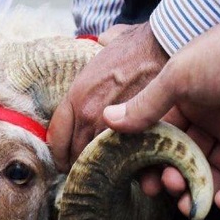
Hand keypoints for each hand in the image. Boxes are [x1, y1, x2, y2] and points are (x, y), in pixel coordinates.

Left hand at [48, 22, 168, 171]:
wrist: (163, 46)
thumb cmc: (134, 47)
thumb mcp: (99, 56)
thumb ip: (88, 70)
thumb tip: (92, 58)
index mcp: (75, 98)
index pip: (56, 137)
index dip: (58, 153)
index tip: (61, 160)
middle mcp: (87, 115)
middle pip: (73, 153)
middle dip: (75, 164)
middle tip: (81, 170)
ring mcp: (110, 127)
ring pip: (95, 159)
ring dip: (97, 167)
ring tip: (99, 173)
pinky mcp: (133, 134)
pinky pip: (120, 158)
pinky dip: (120, 165)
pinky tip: (122, 168)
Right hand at [104, 23, 219, 213]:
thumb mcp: (179, 77)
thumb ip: (145, 104)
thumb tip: (107, 120)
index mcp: (187, 105)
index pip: (162, 141)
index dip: (151, 163)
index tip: (144, 182)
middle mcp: (211, 124)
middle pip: (185, 163)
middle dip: (175, 182)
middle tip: (170, 188)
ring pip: (213, 178)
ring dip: (200, 196)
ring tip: (191, 206)